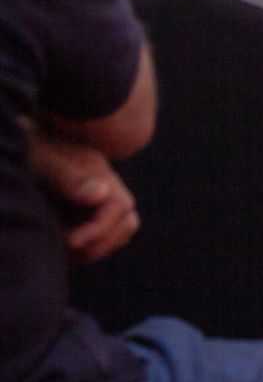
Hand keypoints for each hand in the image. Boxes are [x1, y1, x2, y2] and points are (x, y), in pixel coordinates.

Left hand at [26, 124, 138, 262]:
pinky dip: (88, 245)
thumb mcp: (40, 157)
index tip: (69, 241)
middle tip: (68, 249)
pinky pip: (100, 232)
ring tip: (64, 250)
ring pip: (119, 230)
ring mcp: (96, 195)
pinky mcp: (82, 206)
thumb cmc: (25, 142)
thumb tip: (101, 194)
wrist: (15, 131)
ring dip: (97, 246)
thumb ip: (68, 177)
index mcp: (98, 171)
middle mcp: (104, 184)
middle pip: (127, 222)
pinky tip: (60, 244)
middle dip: (102, 242)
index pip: (120, 208)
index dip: (99, 229)